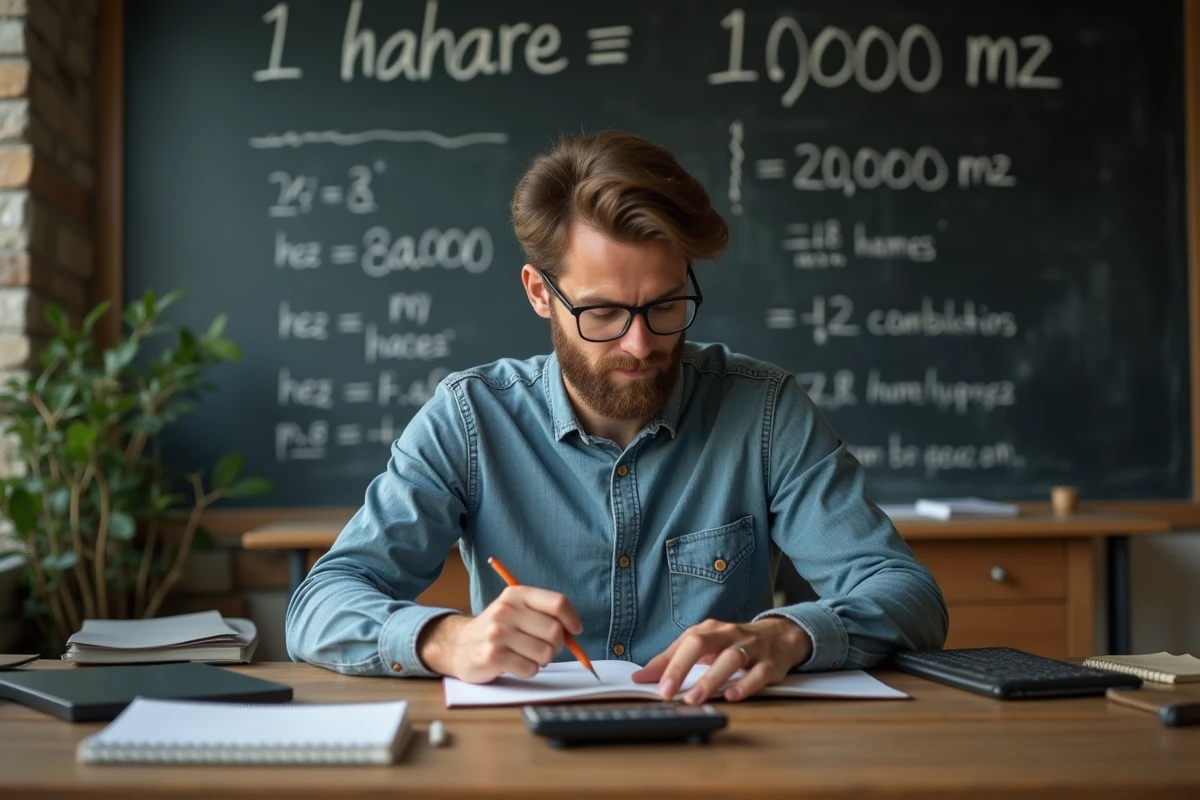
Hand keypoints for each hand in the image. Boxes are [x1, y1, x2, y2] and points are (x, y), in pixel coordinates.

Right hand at [417, 586, 582, 682]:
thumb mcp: (517, 609)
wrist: (459, 645)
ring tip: (526, 655)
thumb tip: (574, 630)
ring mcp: (498, 633)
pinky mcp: (492, 656)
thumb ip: (544, 613)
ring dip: (542, 660)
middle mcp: (506, 610)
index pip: (558, 603)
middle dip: (556, 645)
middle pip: (555, 631)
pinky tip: (515, 664)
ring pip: (545, 653)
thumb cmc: (497, 629)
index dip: (572, 619)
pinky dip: (528, 670)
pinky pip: (530, 669)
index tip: (575, 630)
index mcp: (517, 594)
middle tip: (545, 647)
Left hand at [631, 617, 811, 703]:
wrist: (781, 635)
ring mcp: (751, 648)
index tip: (644, 682)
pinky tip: (733, 696)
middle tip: (667, 691)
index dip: (664, 663)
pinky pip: (758, 673)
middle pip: (702, 644)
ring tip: (695, 698)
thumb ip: (673, 660)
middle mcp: (728, 634)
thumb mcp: (705, 646)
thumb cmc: (734, 643)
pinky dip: (745, 684)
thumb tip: (642, 677)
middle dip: (682, 667)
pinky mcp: (770, 664)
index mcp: (709, 630)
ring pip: (730, 658)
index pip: (683, 643)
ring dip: (711, 679)